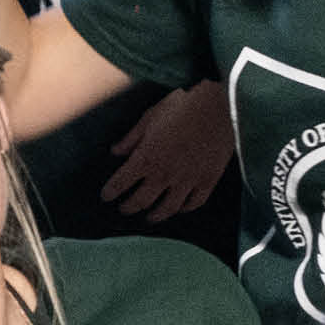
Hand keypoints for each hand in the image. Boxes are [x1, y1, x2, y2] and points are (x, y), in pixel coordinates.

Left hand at [103, 82, 234, 218]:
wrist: (219, 107)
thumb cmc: (182, 106)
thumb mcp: (150, 117)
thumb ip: (131, 138)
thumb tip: (115, 152)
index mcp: (146, 158)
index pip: (121, 183)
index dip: (111, 192)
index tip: (106, 197)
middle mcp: (164, 174)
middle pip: (141, 200)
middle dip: (129, 207)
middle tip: (124, 209)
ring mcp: (187, 180)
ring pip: (167, 207)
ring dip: (155, 215)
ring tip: (150, 217)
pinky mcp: (207, 181)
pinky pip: (194, 202)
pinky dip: (184, 208)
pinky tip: (180, 208)